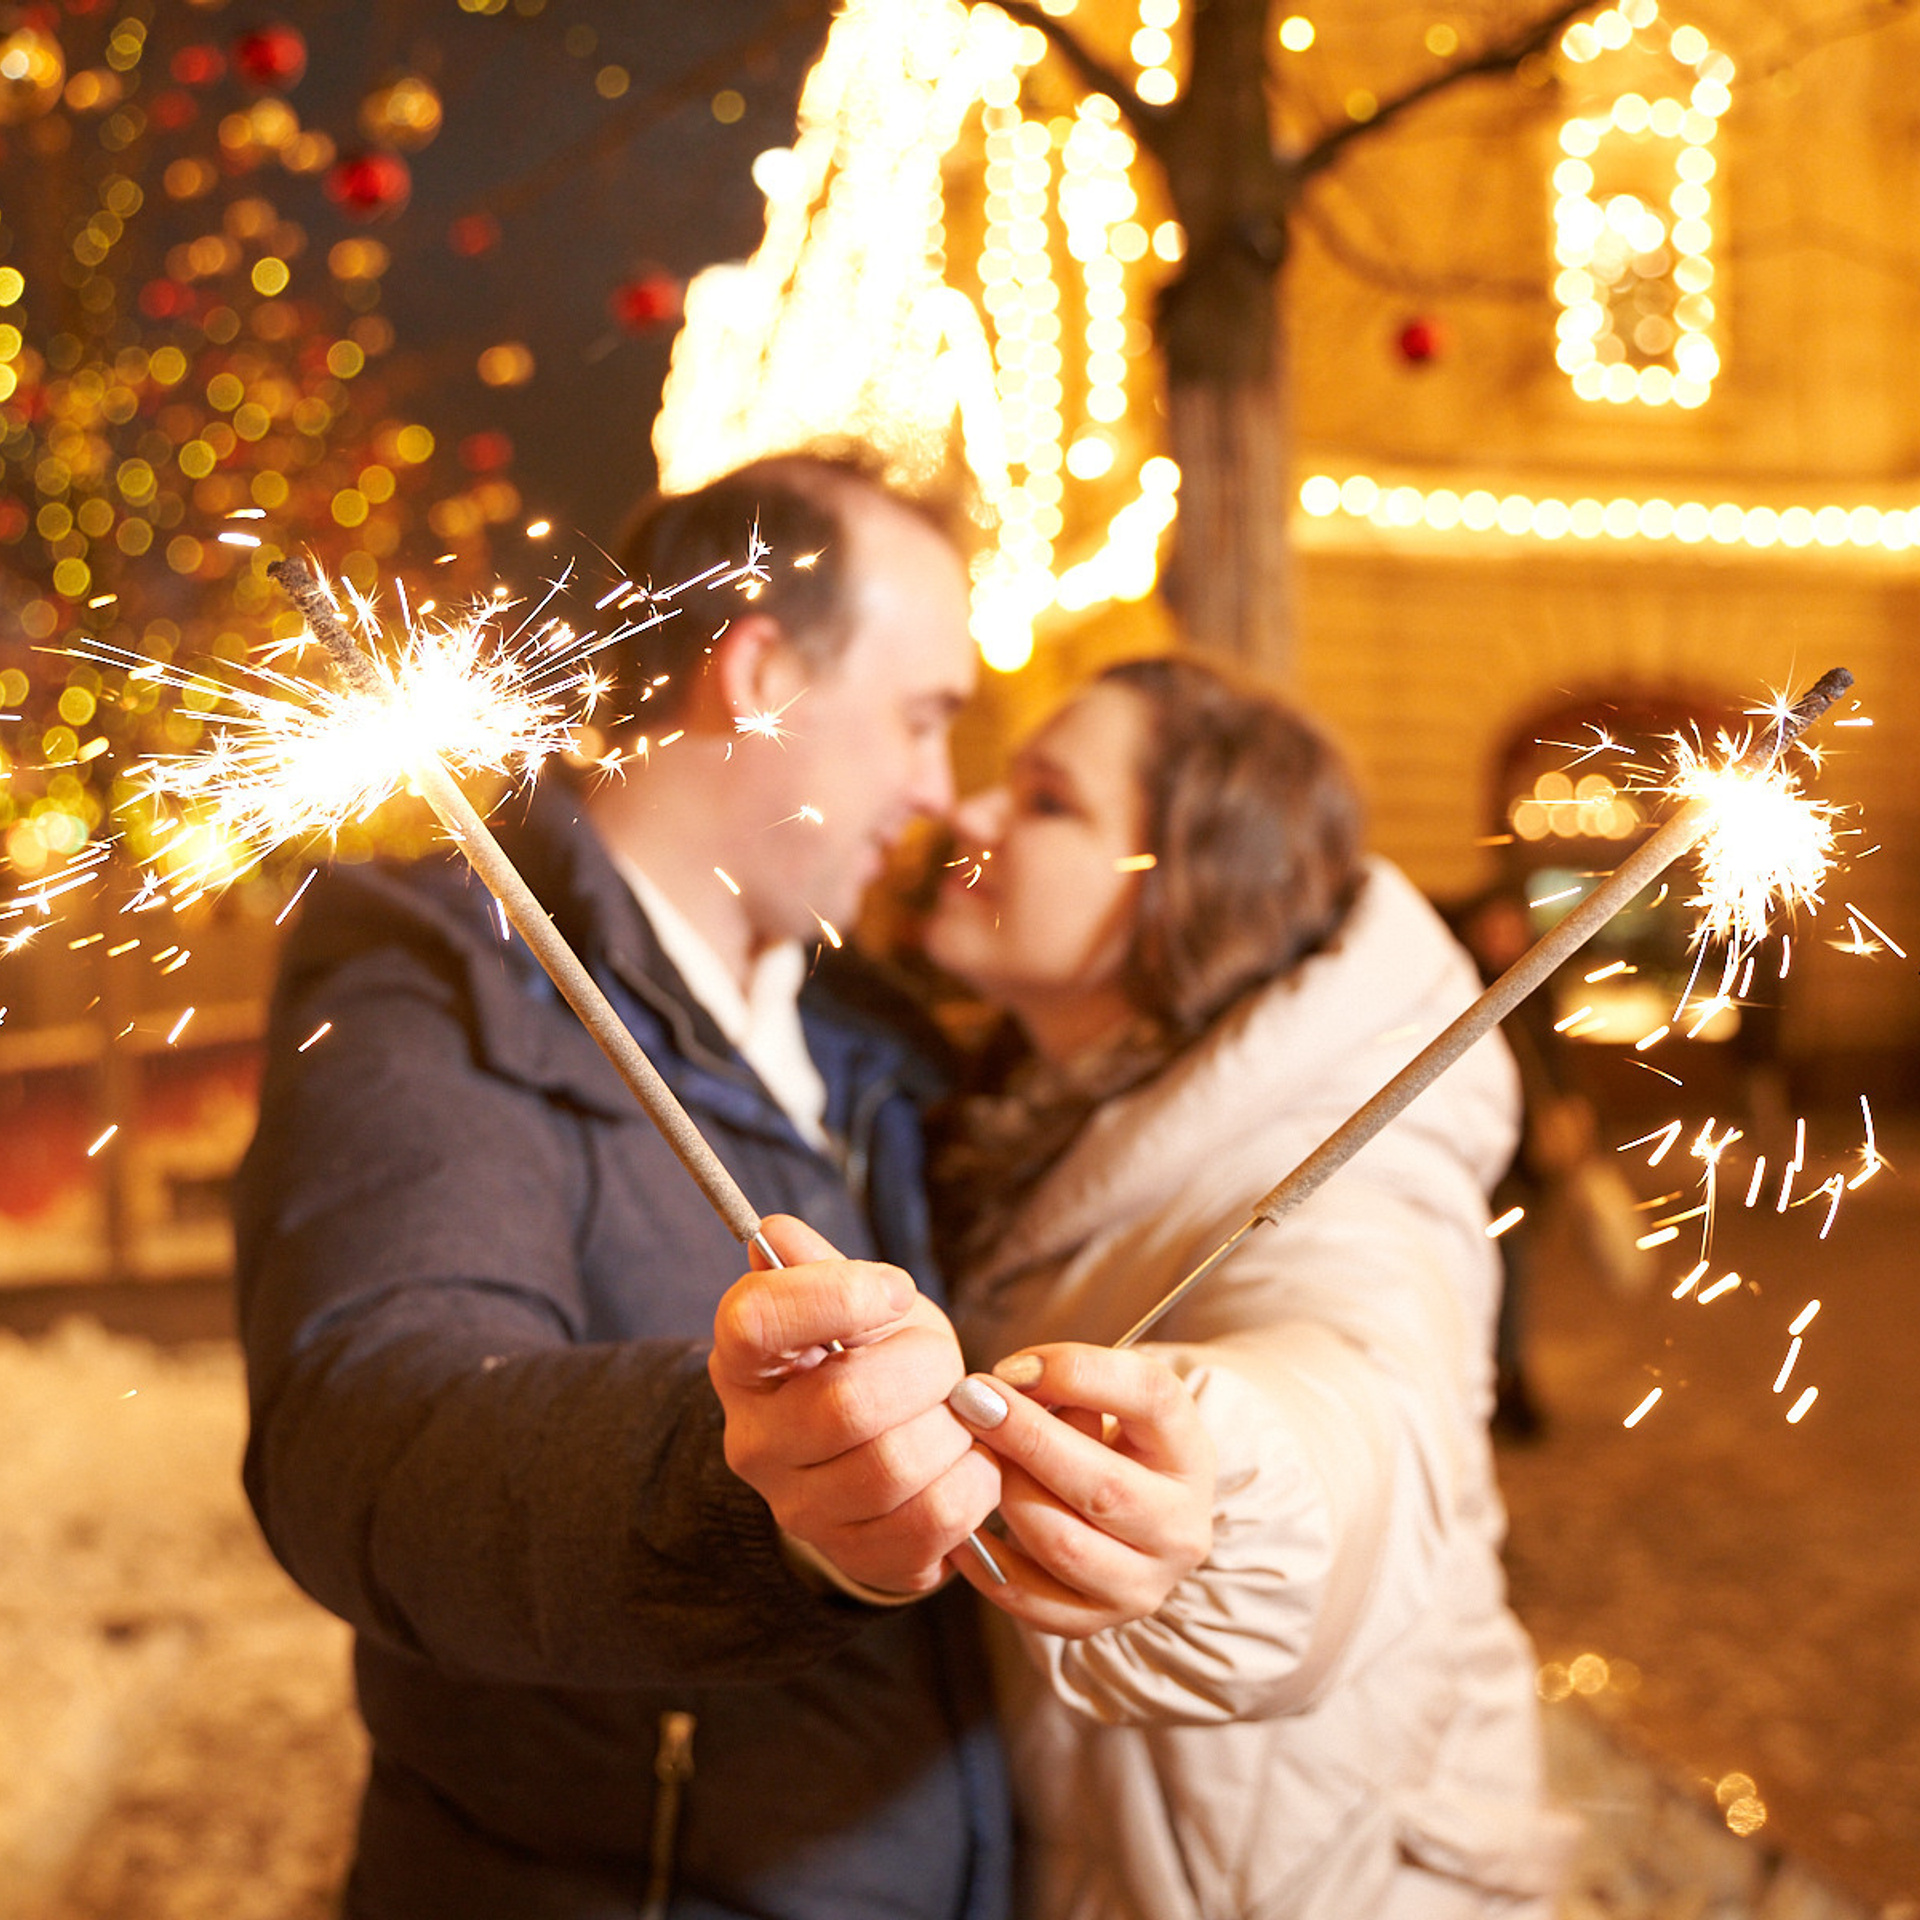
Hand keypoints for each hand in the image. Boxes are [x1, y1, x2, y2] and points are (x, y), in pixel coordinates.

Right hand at [710, 1216, 999, 1594]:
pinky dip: (974, 1480)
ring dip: (952, 1430)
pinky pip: (936, 1519)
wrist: (888, 1453)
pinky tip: (966, 1460)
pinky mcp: (859, 1556)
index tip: (894, 1290)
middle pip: (846, 1403)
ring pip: (895, 1467)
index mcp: (743, 1362)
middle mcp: (754, 1441)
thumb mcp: (856, 1305)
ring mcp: (800, 1509)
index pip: (756, 1321)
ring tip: (955, 1415)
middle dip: (924, 1370)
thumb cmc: (874, 1361)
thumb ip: (824, 1268)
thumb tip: (778, 1233)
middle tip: (943, 1362)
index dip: (836, 1294)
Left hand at [945, 1343, 1215, 1637]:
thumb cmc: (1110, 1445)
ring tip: (969, 1461)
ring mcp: (1143, 1584)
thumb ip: (1071, 1389)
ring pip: (1062, 1545)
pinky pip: (1031, 1600)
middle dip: (1026, 1438)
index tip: (1011, 1366)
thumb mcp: (1111, 1404)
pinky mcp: (1098, 1621)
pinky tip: (961, 1526)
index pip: (1151, 1398)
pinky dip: (987, 1561)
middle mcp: (1179, 1526)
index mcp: (1189, 1453)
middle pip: (1102, 1486)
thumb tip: (1005, 1389)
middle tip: (970, 1403)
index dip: (1078, 1373)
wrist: (1132, 1518)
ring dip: (1005, 1494)